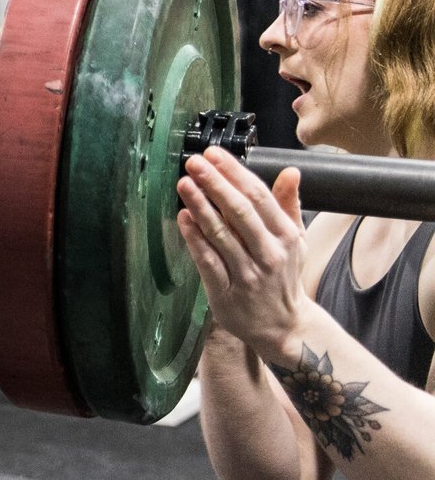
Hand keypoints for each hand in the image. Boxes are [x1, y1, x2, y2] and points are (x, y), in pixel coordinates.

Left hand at [176, 147, 308, 359]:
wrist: (284, 325)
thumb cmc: (284, 276)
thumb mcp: (296, 239)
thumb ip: (289, 204)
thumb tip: (291, 171)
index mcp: (286, 236)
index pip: (259, 196)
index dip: (235, 173)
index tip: (215, 153)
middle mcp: (269, 253)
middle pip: (240, 212)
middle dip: (215, 183)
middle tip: (194, 162)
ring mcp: (248, 273)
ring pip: (221, 235)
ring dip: (201, 206)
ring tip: (184, 183)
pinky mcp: (227, 291)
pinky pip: (208, 260)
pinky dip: (195, 238)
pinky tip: (183, 218)